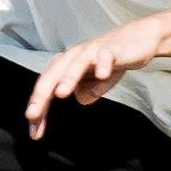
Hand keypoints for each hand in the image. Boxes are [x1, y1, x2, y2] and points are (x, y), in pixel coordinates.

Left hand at [19, 22, 152, 139]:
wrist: (137, 39)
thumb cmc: (110, 60)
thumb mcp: (96, 81)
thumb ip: (87, 91)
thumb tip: (82, 99)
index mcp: (66, 65)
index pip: (47, 87)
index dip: (38, 108)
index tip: (34, 131)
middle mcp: (74, 56)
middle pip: (53, 74)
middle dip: (41, 94)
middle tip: (33, 114)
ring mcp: (92, 51)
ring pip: (77, 63)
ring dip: (68, 78)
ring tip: (61, 93)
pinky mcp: (112, 49)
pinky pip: (106, 56)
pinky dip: (103, 64)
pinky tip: (102, 75)